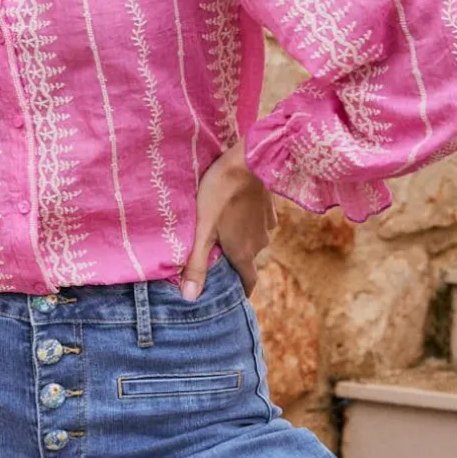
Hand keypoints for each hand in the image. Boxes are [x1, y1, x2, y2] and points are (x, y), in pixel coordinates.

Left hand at [181, 136, 276, 299]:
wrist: (247, 160)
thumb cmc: (219, 194)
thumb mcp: (202, 230)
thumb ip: (196, 264)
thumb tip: (189, 298)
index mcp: (243, 252)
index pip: (248, 283)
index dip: (240, 291)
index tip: (232, 298)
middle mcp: (259, 242)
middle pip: (247, 260)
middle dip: (234, 264)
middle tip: (216, 261)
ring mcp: (266, 224)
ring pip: (253, 240)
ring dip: (240, 240)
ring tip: (221, 234)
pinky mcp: (267, 206)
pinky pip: (258, 222)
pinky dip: (247, 222)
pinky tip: (234, 213)